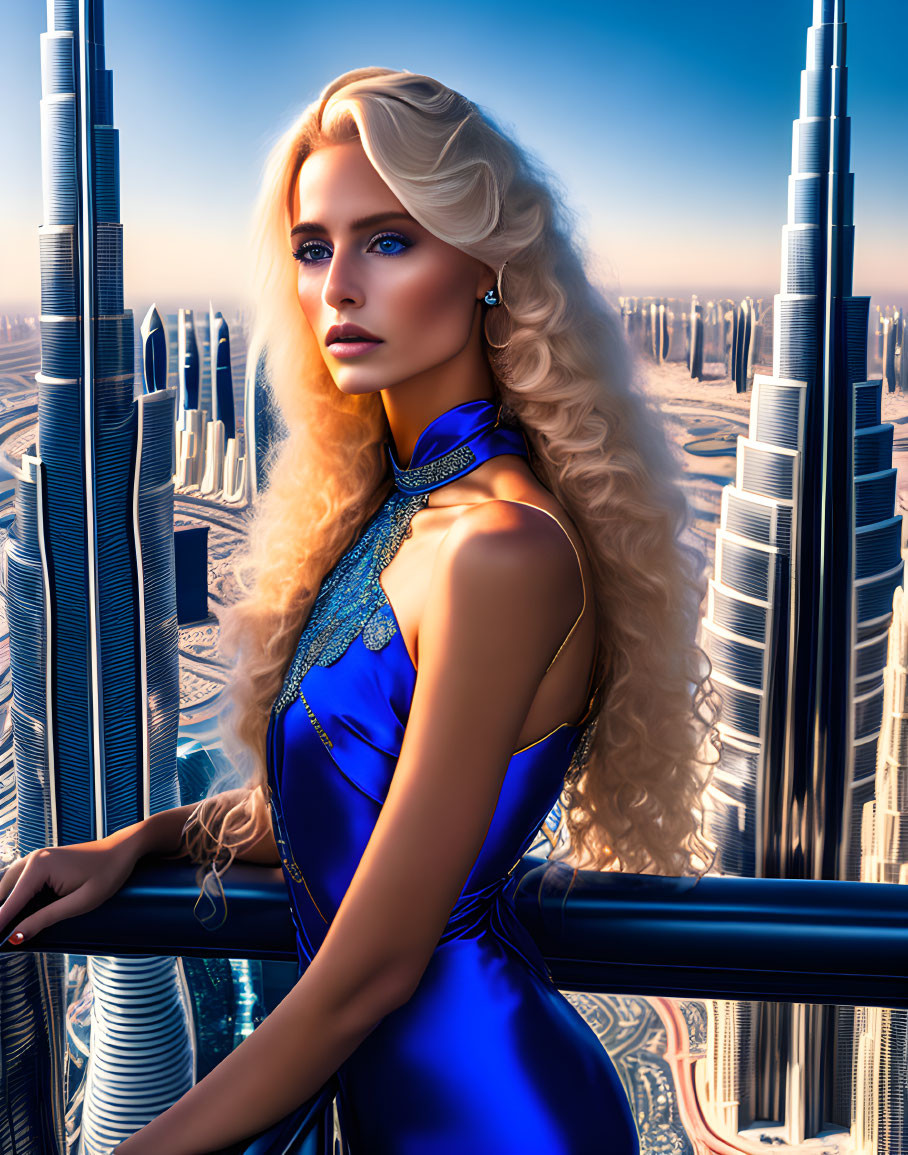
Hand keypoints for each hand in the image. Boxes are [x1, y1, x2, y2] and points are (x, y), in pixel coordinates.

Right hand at [0, 837, 141, 946]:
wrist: (123, 850)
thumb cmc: (107, 874)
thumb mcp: (79, 903)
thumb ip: (44, 919)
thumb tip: (14, 937)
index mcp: (40, 867)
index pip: (10, 903)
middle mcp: (33, 859)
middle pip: (3, 893)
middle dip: (0, 915)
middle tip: (1, 939)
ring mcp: (36, 858)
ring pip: (8, 886)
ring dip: (5, 906)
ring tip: (6, 929)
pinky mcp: (42, 861)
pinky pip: (19, 882)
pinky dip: (14, 898)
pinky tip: (16, 914)